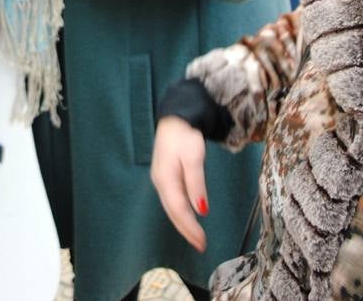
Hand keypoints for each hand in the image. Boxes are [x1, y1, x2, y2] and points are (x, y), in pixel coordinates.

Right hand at [151, 116, 208, 252]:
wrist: (174, 118)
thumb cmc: (184, 136)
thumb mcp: (193, 158)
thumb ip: (196, 184)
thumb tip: (200, 210)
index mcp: (166, 180)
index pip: (178, 210)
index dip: (190, 228)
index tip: (202, 242)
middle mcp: (160, 183)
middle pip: (173, 212)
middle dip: (186, 230)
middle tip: (201, 245)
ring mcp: (161, 180)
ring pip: (171, 208)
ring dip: (183, 223)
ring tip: (196, 237)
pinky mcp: (164, 176)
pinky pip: (172, 200)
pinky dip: (180, 213)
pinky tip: (188, 217)